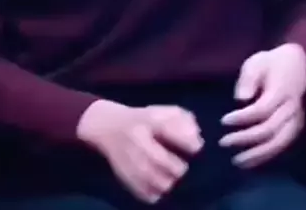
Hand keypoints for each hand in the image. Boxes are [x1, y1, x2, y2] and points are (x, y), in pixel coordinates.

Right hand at [77, 99, 203, 203]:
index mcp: (148, 120)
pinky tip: (158, 186)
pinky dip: (156, 193)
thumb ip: (183, 120)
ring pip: (155, 181)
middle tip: (182, 167)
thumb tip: (198, 139)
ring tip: (171, 177)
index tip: (196, 148)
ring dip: (169, 182)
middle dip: (179, 167)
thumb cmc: (142, 119)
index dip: (188, 142)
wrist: (108, 127)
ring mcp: (129, 159)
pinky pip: (145, 193)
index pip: (170, 130)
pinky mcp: (124, 176)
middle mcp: (137, 140)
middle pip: (163, 161)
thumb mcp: (162, 111)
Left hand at [219, 43, 305, 168]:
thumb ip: (248, 79)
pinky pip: (283, 145)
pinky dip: (267, 155)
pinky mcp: (296, 127)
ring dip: (258, 154)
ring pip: (279, 142)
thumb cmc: (271, 63)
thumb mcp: (256, 62)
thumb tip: (240, 99)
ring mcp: (296, 119)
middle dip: (246, 138)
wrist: (297, 64)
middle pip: (269, 129)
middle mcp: (291, 108)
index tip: (223, 121)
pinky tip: (252, 161)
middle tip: (224, 142)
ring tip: (237, 161)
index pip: (261, 110)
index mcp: (281, 90)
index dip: (242, 118)